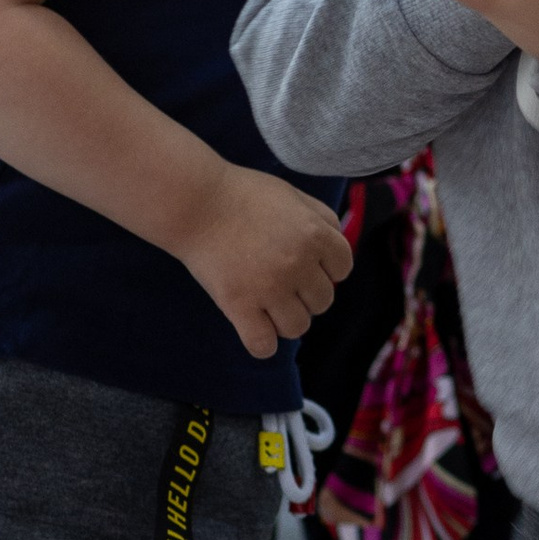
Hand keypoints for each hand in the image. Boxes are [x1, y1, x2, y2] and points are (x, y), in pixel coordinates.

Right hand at [178, 162, 354, 362]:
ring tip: (268, 303)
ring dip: (286, 319)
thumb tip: (337, 246)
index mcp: (314, 236)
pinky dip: (262, 343)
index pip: (343, 269)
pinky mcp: (239, 305)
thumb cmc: (243, 195)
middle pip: (323, 301)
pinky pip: (263, 345)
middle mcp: (298, 264)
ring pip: (298, 327)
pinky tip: (254, 327)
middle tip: (281, 281)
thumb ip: (322, 218)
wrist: (196, 202)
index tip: (306, 265)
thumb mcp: (293, 195)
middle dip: (306, 293)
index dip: (327, 268)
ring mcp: (269, 288)